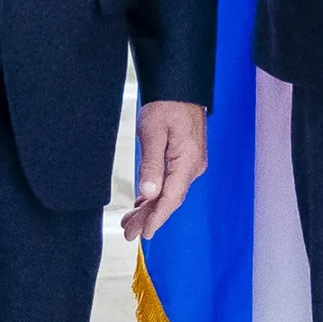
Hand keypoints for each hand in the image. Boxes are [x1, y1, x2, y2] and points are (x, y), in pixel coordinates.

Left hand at [124, 101, 207, 242]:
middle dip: (149, 218)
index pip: (171, 198)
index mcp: (187, 162)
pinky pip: (171, 183)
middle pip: (170, 199)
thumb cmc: (167, 106)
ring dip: (150, 208)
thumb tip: (150, 193)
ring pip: (169, 193)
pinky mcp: (185, 160)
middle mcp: (193, 167)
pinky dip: (156, 196)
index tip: (144, 233)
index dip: (157, 218)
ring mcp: (191, 164)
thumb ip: (151, 164)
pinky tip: (143, 204)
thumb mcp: (153, 133)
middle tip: (129, 233)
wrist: (180, 88)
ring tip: (130, 223)